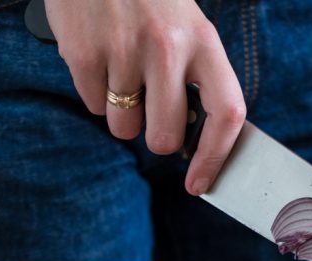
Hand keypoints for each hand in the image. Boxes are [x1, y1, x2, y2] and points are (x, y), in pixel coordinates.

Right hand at [44, 0, 245, 194]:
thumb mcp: (184, 25)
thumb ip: (194, 76)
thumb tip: (195, 141)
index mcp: (203, 40)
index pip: (226, 114)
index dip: (215, 157)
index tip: (199, 183)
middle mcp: (168, 48)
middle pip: (164, 138)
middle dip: (154, 136)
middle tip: (148, 108)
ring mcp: (124, 51)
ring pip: (123, 128)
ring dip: (120, 111)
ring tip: (120, 68)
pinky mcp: (84, 54)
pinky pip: (93, 106)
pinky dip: (94, 92)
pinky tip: (99, 57)